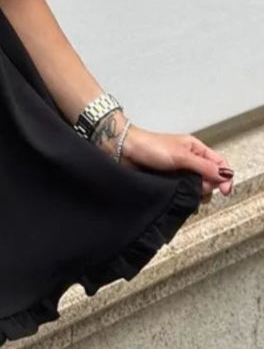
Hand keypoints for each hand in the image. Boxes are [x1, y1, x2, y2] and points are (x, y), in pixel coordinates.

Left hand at [117, 124, 233, 204]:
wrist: (123, 150)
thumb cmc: (150, 147)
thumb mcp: (180, 156)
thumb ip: (203, 166)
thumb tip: (226, 176)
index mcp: (195, 149)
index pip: (219, 164)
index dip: (225, 177)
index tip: (225, 191)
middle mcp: (189, 160)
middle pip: (210, 179)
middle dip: (207, 187)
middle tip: (197, 188)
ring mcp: (178, 172)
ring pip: (196, 188)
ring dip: (195, 195)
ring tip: (185, 195)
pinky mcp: (168, 182)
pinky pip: (182, 193)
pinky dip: (184, 198)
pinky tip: (180, 202)